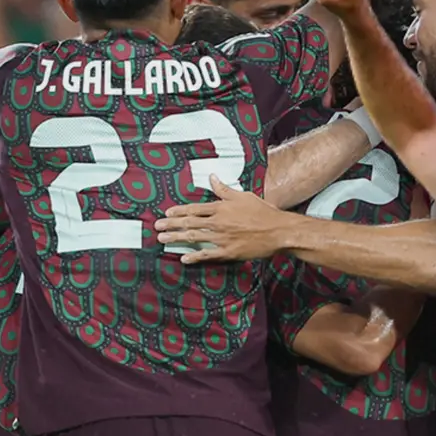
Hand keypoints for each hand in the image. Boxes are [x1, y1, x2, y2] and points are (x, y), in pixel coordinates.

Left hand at [155, 175, 293, 264]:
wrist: (278, 230)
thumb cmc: (263, 212)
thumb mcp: (243, 196)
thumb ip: (224, 189)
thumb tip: (212, 178)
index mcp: (221, 208)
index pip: (194, 209)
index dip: (179, 211)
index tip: (167, 213)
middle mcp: (218, 222)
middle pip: (190, 223)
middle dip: (171, 225)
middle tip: (157, 227)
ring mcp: (222, 238)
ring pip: (194, 238)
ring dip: (177, 238)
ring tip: (163, 239)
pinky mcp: (228, 252)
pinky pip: (208, 254)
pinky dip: (195, 257)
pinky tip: (184, 258)